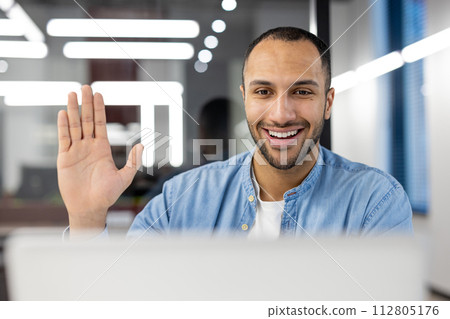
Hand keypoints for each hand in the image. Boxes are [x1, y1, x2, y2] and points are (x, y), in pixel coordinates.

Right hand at [57, 85, 142, 235]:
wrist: (89, 208)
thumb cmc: (107, 194)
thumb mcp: (124, 178)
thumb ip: (133, 162)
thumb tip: (142, 145)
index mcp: (102, 148)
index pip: (100, 124)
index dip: (99, 109)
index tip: (99, 94)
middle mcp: (89, 146)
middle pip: (86, 120)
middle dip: (86, 103)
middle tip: (85, 87)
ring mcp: (76, 151)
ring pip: (74, 126)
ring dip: (73, 110)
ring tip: (72, 94)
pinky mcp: (64, 158)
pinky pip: (64, 139)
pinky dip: (63, 126)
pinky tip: (63, 113)